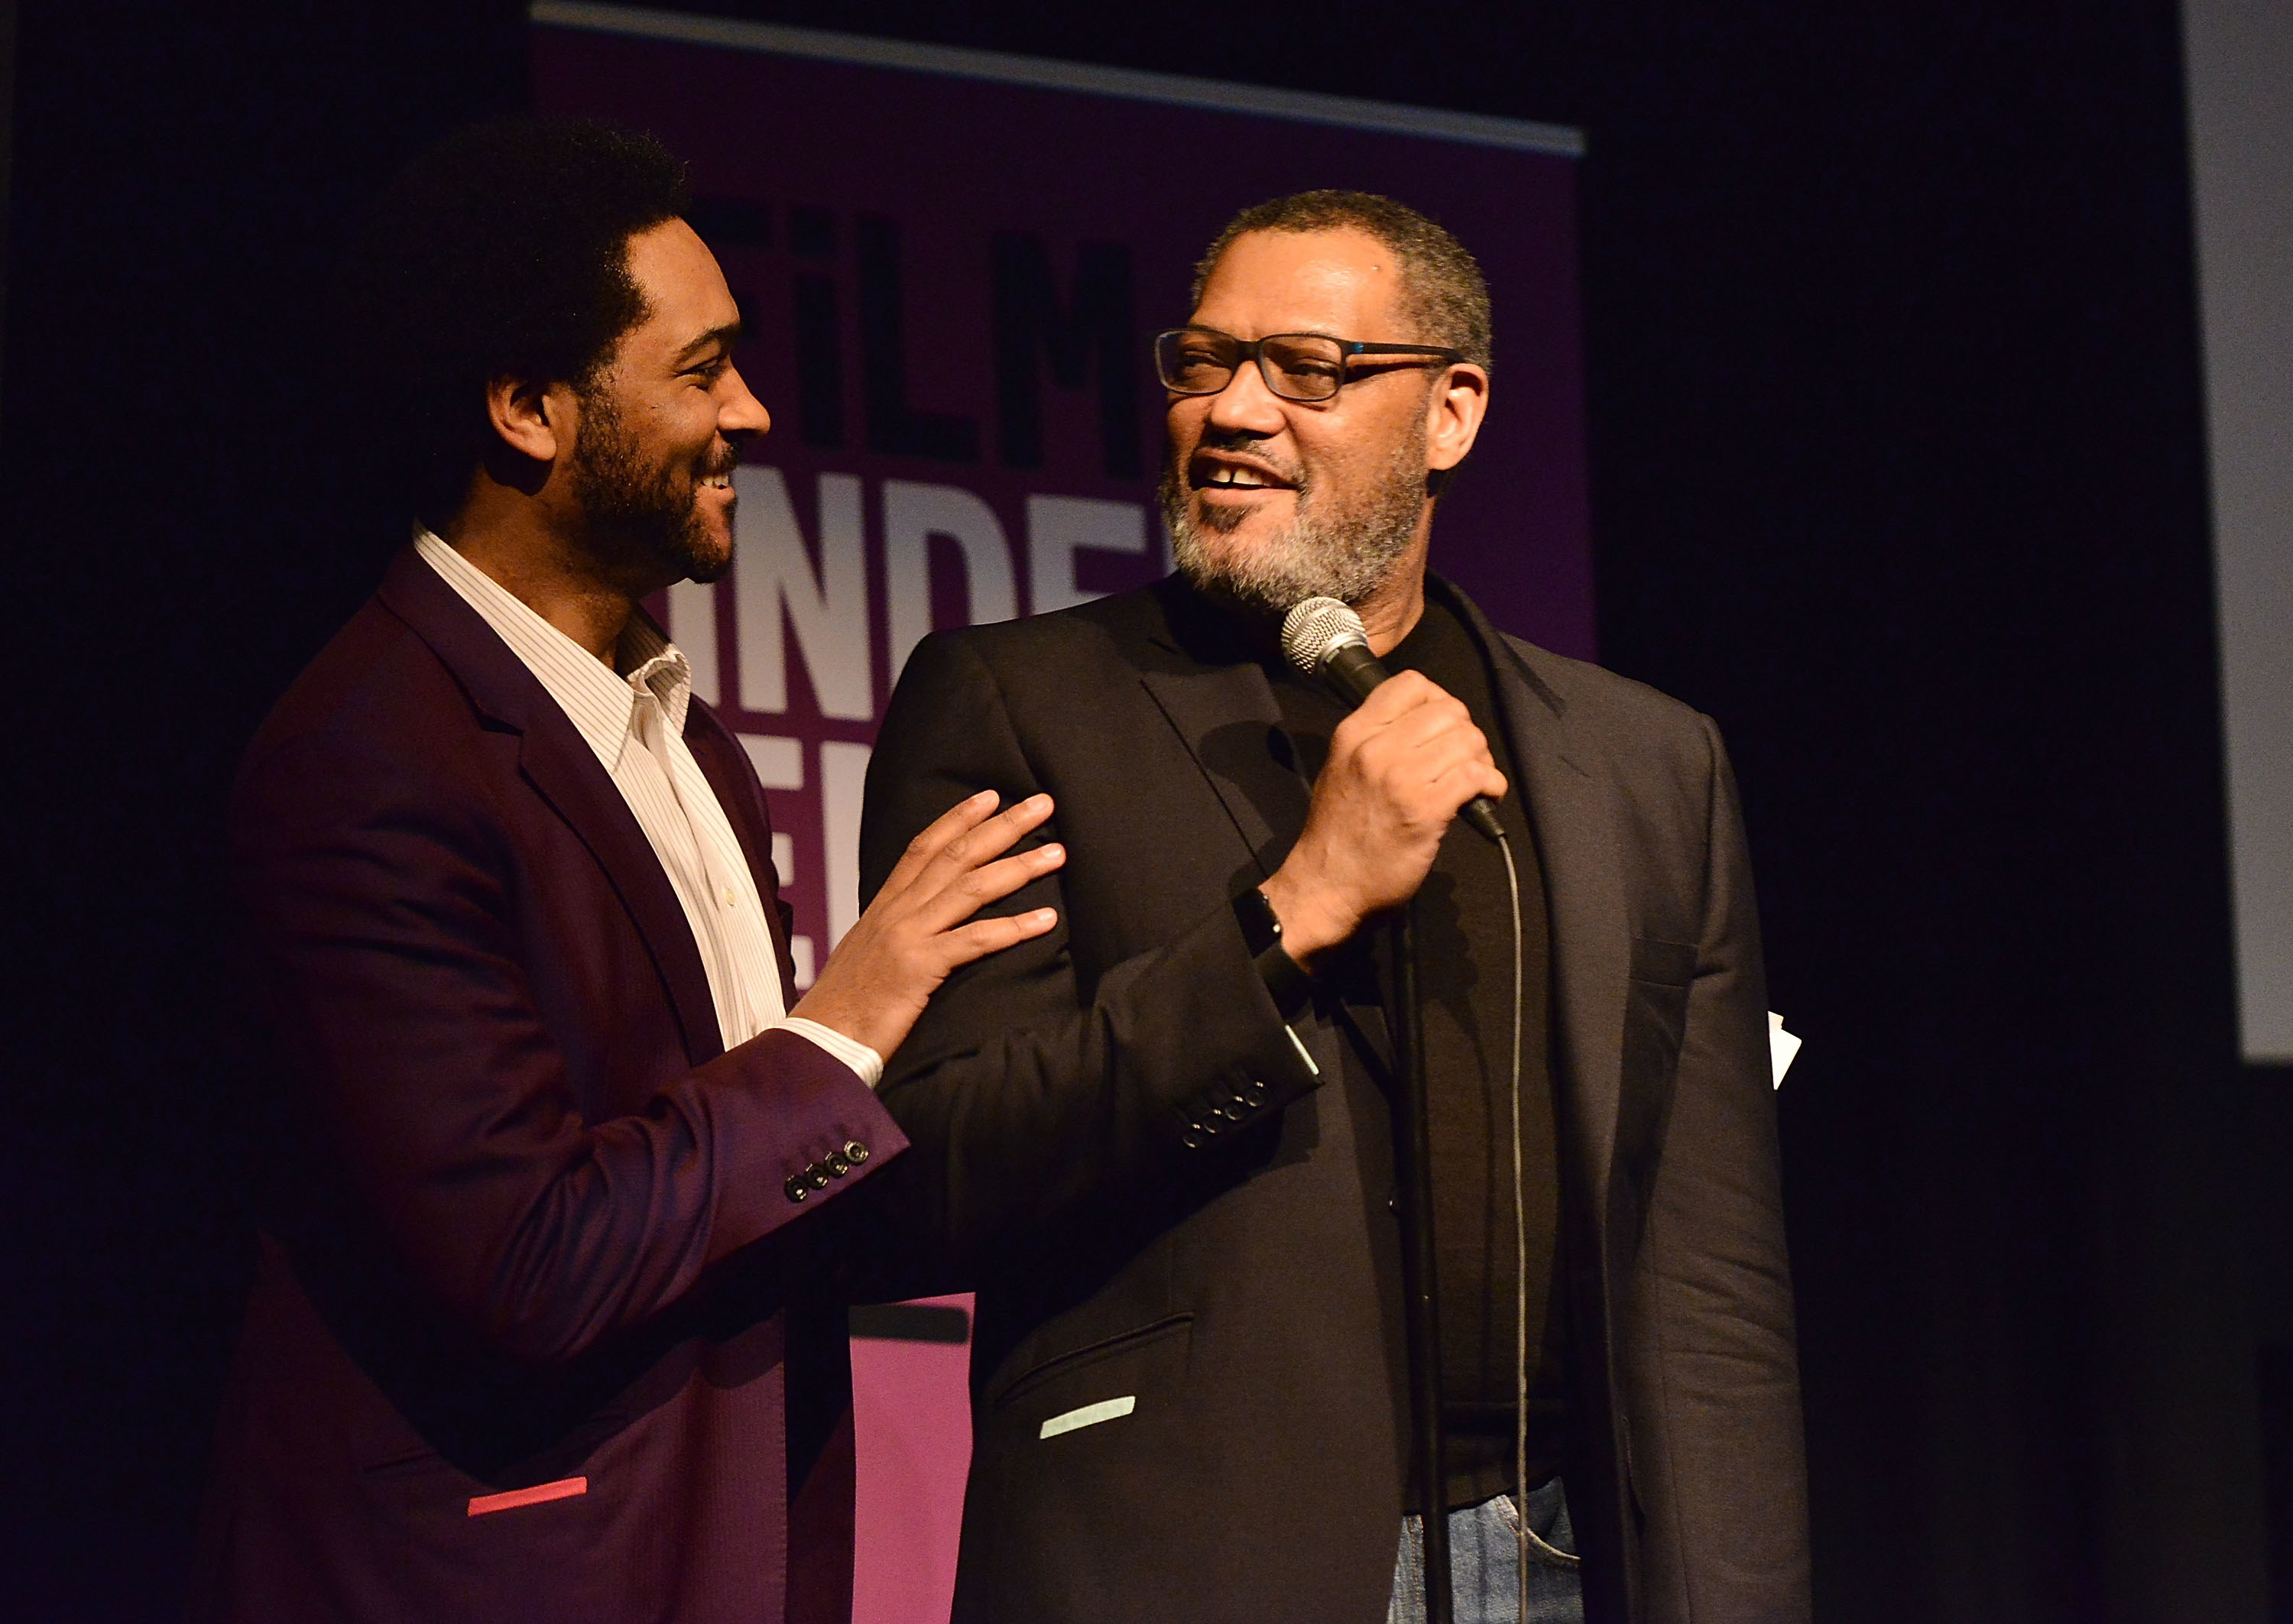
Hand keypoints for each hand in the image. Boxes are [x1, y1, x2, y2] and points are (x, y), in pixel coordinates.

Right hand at [792, 790, 1063, 1060]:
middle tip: (1043, 804)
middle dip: (1003, 826)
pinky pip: (975, 940)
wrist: (817, 1042)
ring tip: (1058, 854)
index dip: (958, 818)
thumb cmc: (845, 1008)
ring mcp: (907, 936)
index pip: (923, 846)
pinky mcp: (918, 969)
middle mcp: (896, 912)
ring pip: (971, 888)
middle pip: (956, 855)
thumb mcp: (868, 955)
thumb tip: (922, 927)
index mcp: (884, 906)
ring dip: (1019, 868)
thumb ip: (895, 933)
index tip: (991, 797)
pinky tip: (1047, 919)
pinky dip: (1015, 927)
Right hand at [1259, 671, 1505, 963]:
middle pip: (1448, 710)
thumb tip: (1422, 727)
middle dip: (1466, 732)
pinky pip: (1475, 776)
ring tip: (1474, 781)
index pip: (1411, 684)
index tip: (1444, 726)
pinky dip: (1491, 784)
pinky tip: (1485, 797)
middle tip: (1464, 759)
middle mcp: (1376, 748)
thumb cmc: (1335, 834)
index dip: (1439, 700)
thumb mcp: (1339, 769)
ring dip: (1481, 760)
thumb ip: (1374, 741)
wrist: (1325, 885)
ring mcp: (1400, 778)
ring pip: (1467, 740)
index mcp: (1354, 733)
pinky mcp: (1424, 810)